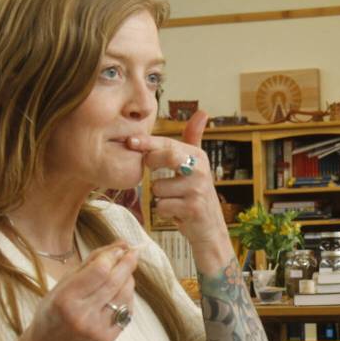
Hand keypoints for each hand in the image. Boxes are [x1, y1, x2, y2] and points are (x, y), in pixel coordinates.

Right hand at [18, 241, 139, 340]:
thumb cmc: (53, 312)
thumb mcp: (62, 284)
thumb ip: (90, 263)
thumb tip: (121, 245)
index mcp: (65, 299)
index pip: (99, 271)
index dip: (113, 256)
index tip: (119, 248)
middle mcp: (82, 315)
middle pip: (115, 281)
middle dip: (128, 263)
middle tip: (133, 252)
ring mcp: (97, 329)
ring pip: (125, 295)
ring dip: (128, 279)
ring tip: (123, 272)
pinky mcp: (108, 339)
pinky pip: (127, 310)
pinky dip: (126, 297)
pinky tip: (118, 293)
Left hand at [129, 110, 227, 247]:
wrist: (209, 228)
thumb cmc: (196, 194)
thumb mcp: (197, 165)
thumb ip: (194, 139)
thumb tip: (202, 112)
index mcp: (198, 156)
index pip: (168, 144)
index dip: (147, 142)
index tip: (130, 141)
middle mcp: (200, 170)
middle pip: (166, 157)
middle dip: (152, 163)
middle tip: (154, 171)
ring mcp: (197, 190)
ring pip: (157, 188)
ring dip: (160, 196)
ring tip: (174, 200)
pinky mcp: (192, 208)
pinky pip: (161, 206)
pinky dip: (163, 211)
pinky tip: (176, 212)